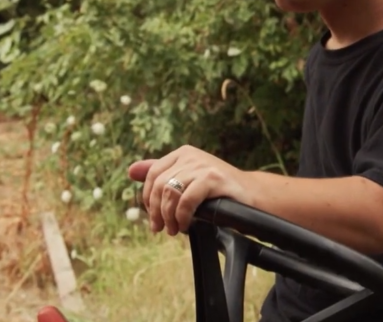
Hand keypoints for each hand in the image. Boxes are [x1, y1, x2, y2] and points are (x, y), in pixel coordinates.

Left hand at [127, 145, 252, 235]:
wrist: (252, 195)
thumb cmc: (218, 191)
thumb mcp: (187, 180)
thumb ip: (161, 174)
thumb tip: (131, 170)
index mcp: (182, 153)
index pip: (152, 174)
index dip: (148, 199)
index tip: (154, 218)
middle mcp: (191, 155)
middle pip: (159, 185)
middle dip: (156, 211)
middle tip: (162, 229)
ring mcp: (202, 165)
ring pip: (170, 193)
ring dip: (169, 217)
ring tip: (175, 229)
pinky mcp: (213, 178)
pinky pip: (187, 200)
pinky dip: (183, 216)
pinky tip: (186, 225)